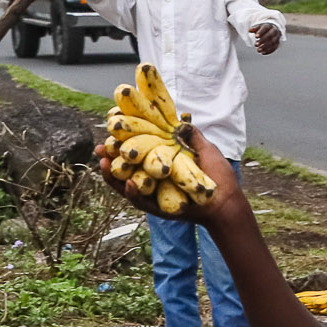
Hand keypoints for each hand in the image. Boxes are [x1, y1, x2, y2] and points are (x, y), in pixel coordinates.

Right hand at [95, 117, 244, 223]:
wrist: (226, 201)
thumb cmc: (218, 176)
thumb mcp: (205, 149)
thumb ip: (191, 135)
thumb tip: (182, 118)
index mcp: (160, 163)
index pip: (136, 152)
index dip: (123, 142)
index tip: (111, 130)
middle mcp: (152, 178)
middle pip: (124, 168)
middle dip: (110, 160)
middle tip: (100, 150)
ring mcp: (153, 193)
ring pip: (126, 186)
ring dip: (114, 177)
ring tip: (105, 165)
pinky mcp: (157, 207)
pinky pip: (140, 201)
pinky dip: (133, 193)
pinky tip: (129, 183)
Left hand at [252, 24, 280, 54]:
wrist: (272, 31)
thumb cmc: (263, 29)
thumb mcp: (259, 27)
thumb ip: (254, 28)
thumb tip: (250, 30)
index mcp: (269, 26)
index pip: (265, 28)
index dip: (261, 32)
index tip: (256, 36)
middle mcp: (274, 31)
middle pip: (270, 35)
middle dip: (263, 40)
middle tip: (256, 45)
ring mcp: (277, 37)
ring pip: (272, 42)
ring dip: (265, 47)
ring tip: (258, 50)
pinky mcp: (277, 43)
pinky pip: (274, 48)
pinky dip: (268, 51)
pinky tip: (262, 53)